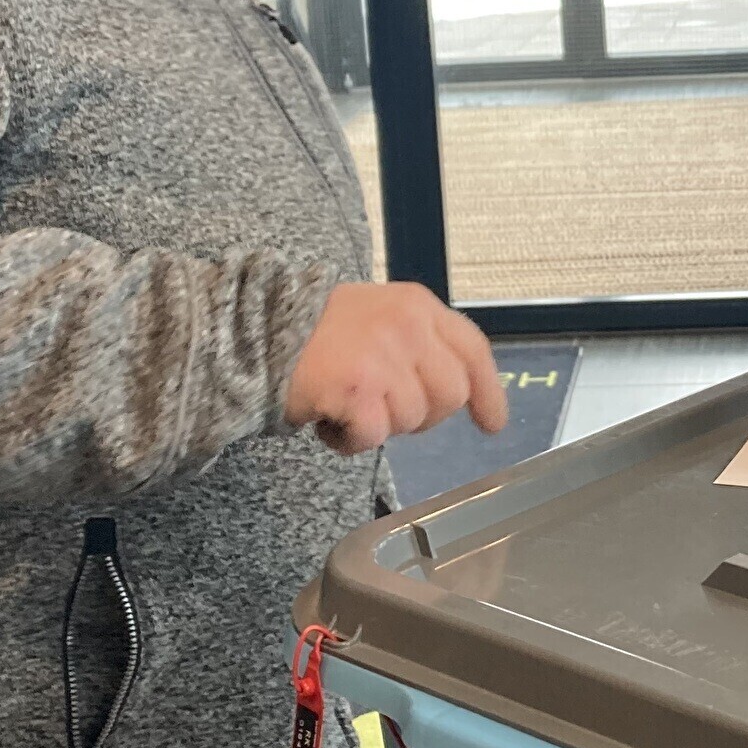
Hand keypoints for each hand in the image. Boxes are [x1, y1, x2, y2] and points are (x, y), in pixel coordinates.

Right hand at [284, 281, 506, 454]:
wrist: (256, 332)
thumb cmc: (319, 334)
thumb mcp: (382, 319)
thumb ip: (422, 346)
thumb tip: (464, 394)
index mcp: (418, 305)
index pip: (472, 350)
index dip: (488, 392)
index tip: (492, 423)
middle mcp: (408, 326)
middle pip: (450, 395)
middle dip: (422, 414)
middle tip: (380, 406)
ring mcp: (384, 355)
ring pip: (413, 420)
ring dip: (379, 427)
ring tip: (347, 405)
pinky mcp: (358, 387)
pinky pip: (375, 436)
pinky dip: (351, 442)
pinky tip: (330, 422)